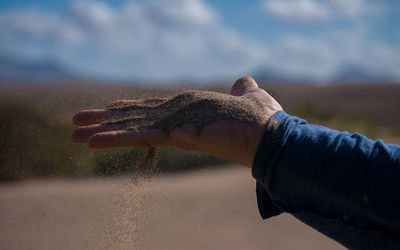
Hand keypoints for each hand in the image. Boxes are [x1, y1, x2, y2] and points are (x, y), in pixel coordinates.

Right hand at [72, 76, 282, 166]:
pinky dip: (117, 138)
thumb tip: (243, 80)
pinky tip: (94, 141)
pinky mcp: (178, 135)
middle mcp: (177, 121)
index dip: (128, 109)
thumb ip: (241, 88)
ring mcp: (176, 129)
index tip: (107, 108)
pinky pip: (143, 136)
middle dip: (104, 124)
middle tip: (75, 127)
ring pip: (132, 130)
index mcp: (187, 111)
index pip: (151, 110)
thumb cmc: (261, 118)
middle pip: (133, 120)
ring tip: (75, 137)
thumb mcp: (248, 95)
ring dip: (102, 133)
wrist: (273, 135)